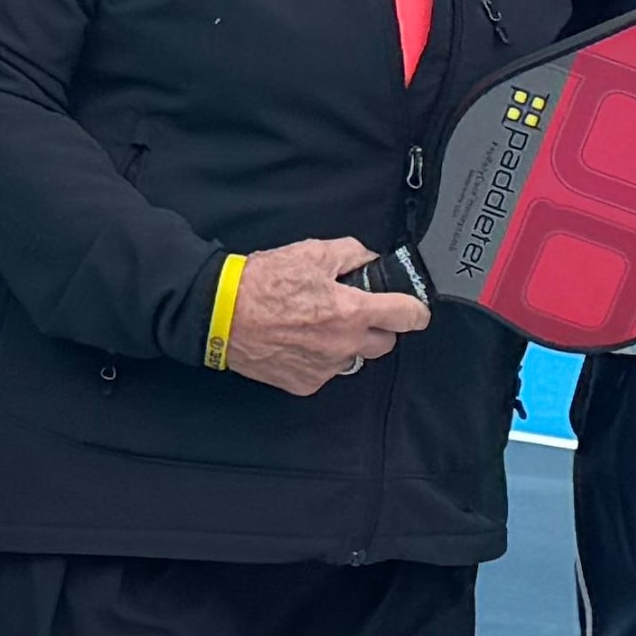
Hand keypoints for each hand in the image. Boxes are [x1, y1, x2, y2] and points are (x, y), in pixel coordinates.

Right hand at [219, 237, 428, 397]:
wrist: (220, 313)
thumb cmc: (261, 283)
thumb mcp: (312, 251)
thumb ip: (352, 253)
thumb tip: (370, 260)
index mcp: (352, 311)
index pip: (408, 316)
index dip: (416, 309)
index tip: (414, 309)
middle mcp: (343, 345)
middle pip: (386, 343)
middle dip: (377, 326)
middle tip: (354, 310)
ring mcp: (325, 368)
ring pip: (354, 358)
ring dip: (346, 343)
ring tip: (317, 324)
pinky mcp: (305, 383)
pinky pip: (327, 371)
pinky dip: (320, 358)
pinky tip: (299, 340)